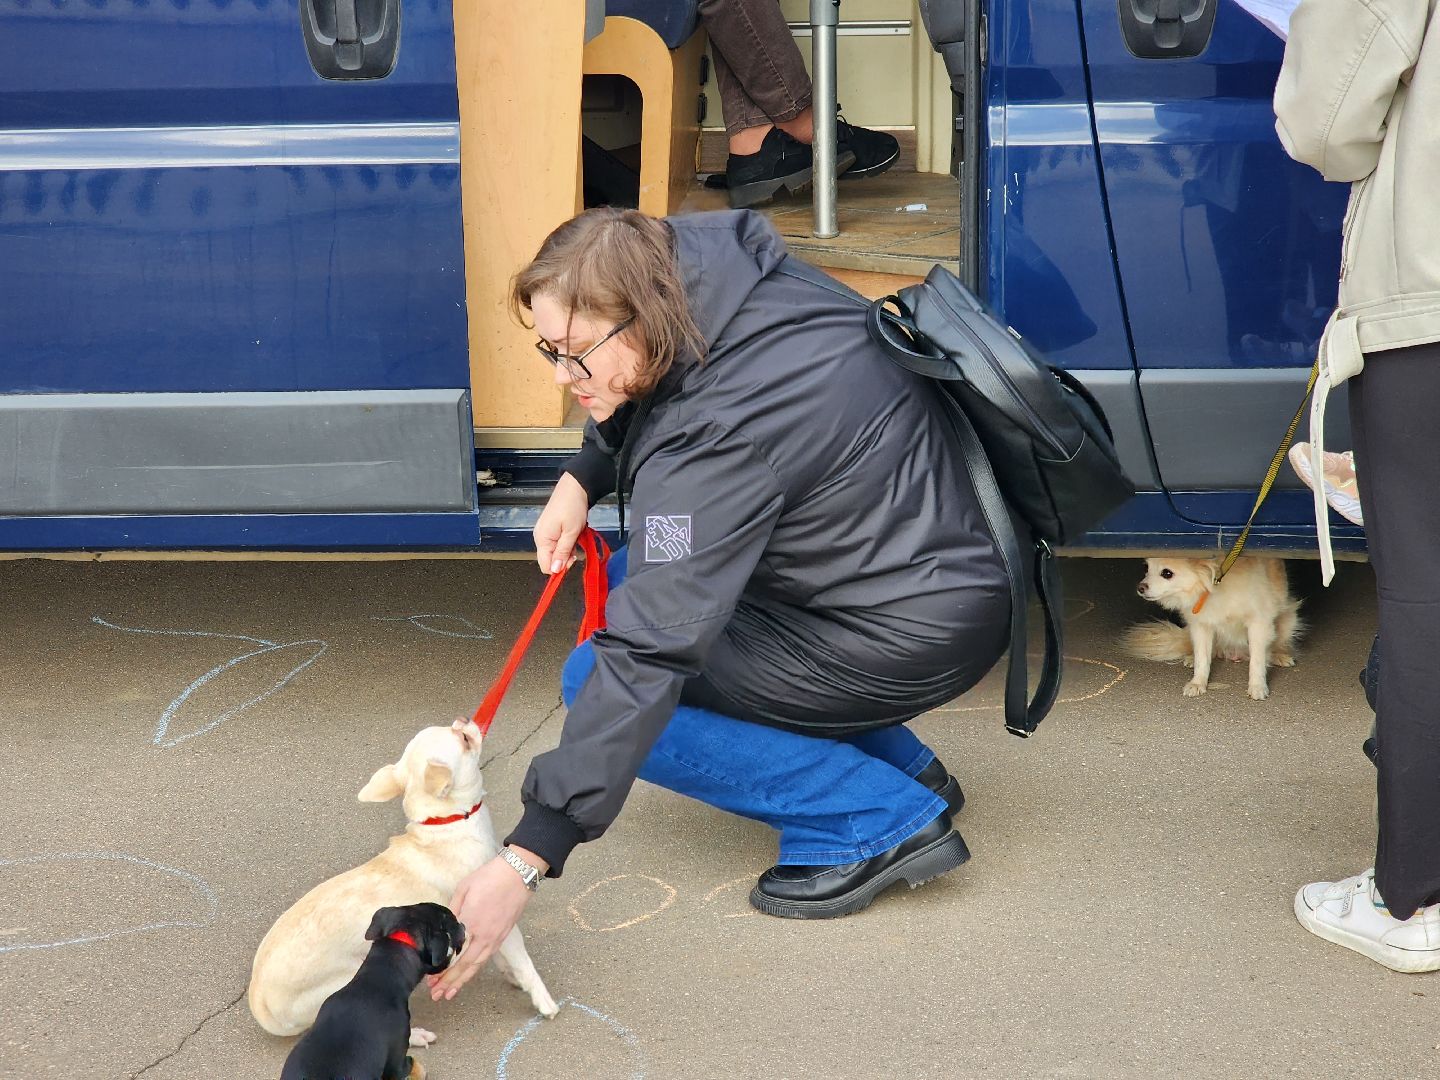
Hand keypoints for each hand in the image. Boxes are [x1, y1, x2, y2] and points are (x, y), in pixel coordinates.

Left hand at [428, 854, 536, 1000]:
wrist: (518, 874)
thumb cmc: (490, 877)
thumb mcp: (464, 888)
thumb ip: (453, 910)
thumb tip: (447, 927)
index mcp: (471, 923)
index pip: (454, 955)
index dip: (442, 970)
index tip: (430, 981)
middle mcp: (484, 936)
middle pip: (465, 966)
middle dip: (450, 983)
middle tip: (437, 996)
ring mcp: (496, 937)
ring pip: (477, 965)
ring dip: (462, 981)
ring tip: (450, 993)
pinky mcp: (503, 935)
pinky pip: (487, 957)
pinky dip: (476, 969)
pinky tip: (468, 974)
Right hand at [533, 472, 590, 574]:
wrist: (575, 487)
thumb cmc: (573, 507)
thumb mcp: (571, 532)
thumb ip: (563, 552)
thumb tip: (555, 570)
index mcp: (542, 540)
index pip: (545, 566)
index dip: (560, 567)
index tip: (573, 558)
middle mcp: (540, 537)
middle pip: (550, 559)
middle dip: (565, 557)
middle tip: (576, 545)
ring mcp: (544, 532)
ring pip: (555, 551)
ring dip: (568, 548)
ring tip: (575, 536)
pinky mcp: (550, 528)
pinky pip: (557, 542)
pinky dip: (567, 541)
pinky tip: (573, 533)